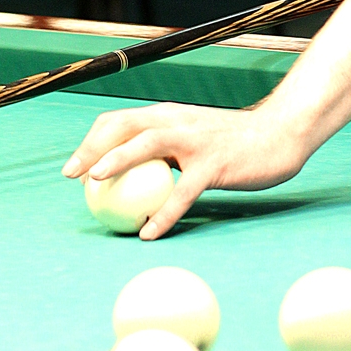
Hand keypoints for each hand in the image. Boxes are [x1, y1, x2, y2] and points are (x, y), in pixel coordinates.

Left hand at [61, 101, 308, 238]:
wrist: (278, 137)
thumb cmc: (233, 145)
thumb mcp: (193, 139)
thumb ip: (166, 151)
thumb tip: (131, 178)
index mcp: (168, 116)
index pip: (120, 120)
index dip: (92, 140)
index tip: (75, 166)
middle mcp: (176, 122)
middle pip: (124, 127)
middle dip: (92, 148)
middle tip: (72, 177)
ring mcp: (195, 142)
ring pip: (146, 147)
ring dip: (116, 162)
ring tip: (96, 185)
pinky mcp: (214, 165)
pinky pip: (181, 193)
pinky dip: (162, 214)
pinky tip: (149, 233)